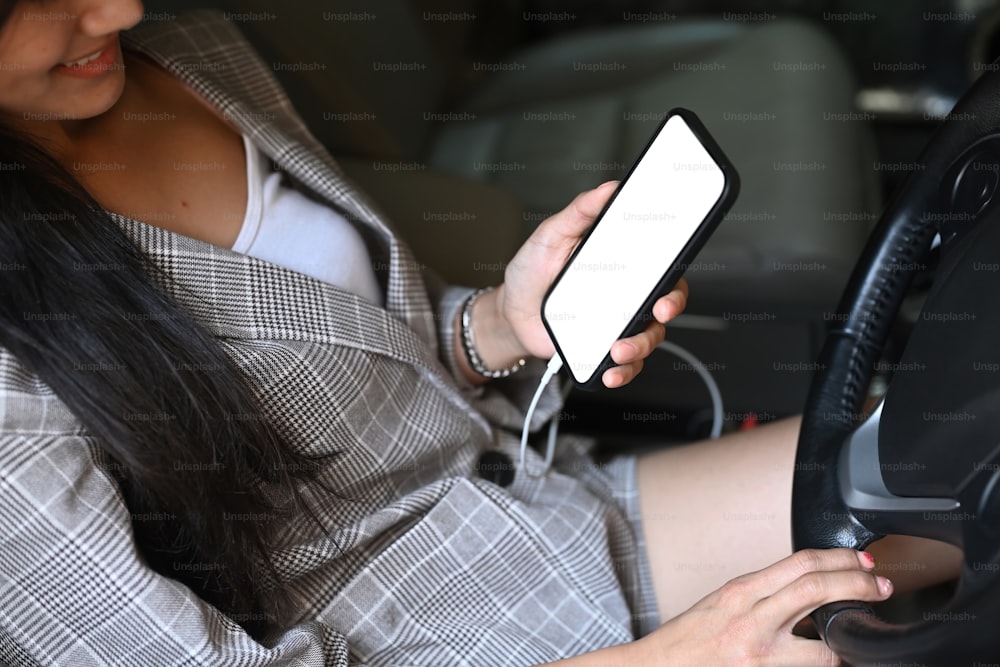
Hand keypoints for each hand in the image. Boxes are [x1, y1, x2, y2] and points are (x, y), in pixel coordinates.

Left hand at [499, 182, 688, 387]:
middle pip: (666, 303)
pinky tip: (610, 372)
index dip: (674, 276)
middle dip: (669, 311)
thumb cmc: (534, 270)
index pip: (662, 267)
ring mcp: (618, 323)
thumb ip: (580, 212)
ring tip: (617, 350)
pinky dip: (622, 372)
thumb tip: (608, 188)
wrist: (511, 311)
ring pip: (649, 338)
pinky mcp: (604, 348)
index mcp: (622, 264)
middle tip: (657, 313)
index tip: (669, 286)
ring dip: (640, 347)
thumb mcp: (552, 234)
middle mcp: (627, 294)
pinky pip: (626, 365)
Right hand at [635, 548, 892, 665]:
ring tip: (868, 629)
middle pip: (816, 590)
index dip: (839, 560)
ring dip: (851, 637)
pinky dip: (827, 664)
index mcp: (741, 591)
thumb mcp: (721, 603)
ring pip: (824, 644)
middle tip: (880, 586)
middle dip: (857, 585)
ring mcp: (760, 654)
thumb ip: (760, 595)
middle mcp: (751, 618)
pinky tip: (838, 660)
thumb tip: (803, 589)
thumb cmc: (686, 641)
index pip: (800, 564)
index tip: (860, 562)